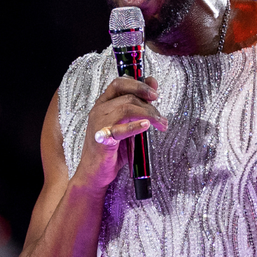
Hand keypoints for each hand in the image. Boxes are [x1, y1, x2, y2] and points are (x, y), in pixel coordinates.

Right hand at [75, 76, 165, 192]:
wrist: (95, 172)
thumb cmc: (111, 149)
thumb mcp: (127, 124)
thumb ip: (138, 105)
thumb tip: (152, 84)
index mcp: (103, 104)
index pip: (120, 83)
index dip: (139, 84)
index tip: (155, 93)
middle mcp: (99, 110)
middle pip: (128, 97)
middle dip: (150, 106)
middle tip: (161, 119)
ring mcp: (99, 124)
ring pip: (127, 109)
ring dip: (148, 115)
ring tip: (160, 124)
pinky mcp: (102, 140)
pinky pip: (120, 129)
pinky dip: (135, 126)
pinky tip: (146, 126)